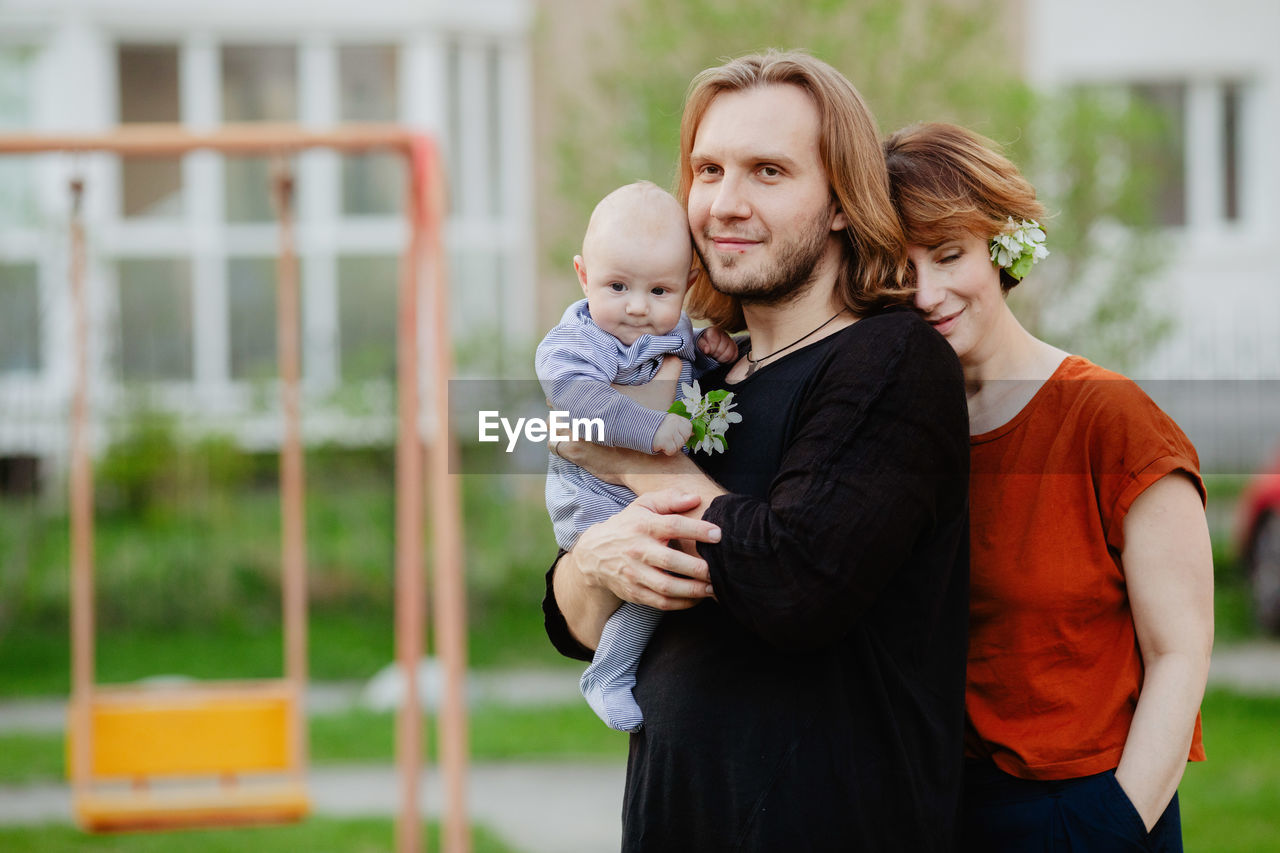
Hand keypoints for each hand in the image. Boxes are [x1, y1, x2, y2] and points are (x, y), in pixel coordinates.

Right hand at [570, 489, 719, 610]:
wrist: (593, 554)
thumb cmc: (627, 526)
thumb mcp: (643, 506)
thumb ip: (669, 499)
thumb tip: (696, 498)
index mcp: (643, 525)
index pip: (673, 526)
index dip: (697, 530)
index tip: (718, 534)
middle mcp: (638, 550)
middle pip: (671, 561)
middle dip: (699, 568)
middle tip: (719, 570)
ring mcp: (634, 573)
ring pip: (667, 587)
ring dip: (694, 590)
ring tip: (714, 588)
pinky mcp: (634, 592)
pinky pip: (661, 602)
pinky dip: (682, 603)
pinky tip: (697, 598)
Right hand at [652, 413, 692, 455]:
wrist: (637, 428)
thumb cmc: (653, 428)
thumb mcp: (668, 423)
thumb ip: (680, 427)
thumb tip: (694, 434)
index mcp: (675, 417)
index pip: (689, 428)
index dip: (682, 433)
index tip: (673, 433)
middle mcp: (674, 423)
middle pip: (685, 438)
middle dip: (677, 441)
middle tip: (667, 438)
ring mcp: (670, 431)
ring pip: (679, 446)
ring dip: (671, 446)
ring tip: (662, 440)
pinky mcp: (665, 440)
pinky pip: (672, 451)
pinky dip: (666, 451)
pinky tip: (660, 445)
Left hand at [698, 326, 738, 362]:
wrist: (707, 344)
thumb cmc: (703, 343)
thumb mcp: (699, 343)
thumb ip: (702, 345)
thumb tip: (707, 350)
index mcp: (714, 330)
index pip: (715, 341)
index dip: (711, 349)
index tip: (707, 351)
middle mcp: (724, 333)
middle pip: (722, 349)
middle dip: (715, 354)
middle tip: (711, 354)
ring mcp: (731, 340)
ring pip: (729, 354)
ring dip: (721, 358)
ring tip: (716, 357)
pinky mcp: (735, 346)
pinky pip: (735, 356)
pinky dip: (728, 360)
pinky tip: (722, 358)